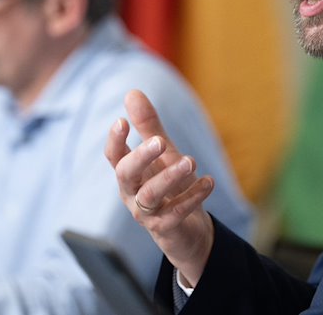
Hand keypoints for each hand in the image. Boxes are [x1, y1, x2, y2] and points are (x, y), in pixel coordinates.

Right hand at [105, 90, 216, 286]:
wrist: (188, 230)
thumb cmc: (170, 186)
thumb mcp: (163, 154)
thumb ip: (149, 127)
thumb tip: (132, 92)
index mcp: (129, 173)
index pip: (113, 156)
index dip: (114, 140)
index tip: (122, 120)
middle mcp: (132, 193)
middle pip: (125, 174)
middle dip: (141, 157)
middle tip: (160, 142)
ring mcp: (147, 213)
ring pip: (150, 195)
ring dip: (169, 177)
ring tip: (191, 161)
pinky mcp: (166, 228)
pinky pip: (176, 213)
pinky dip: (193, 196)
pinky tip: (209, 182)